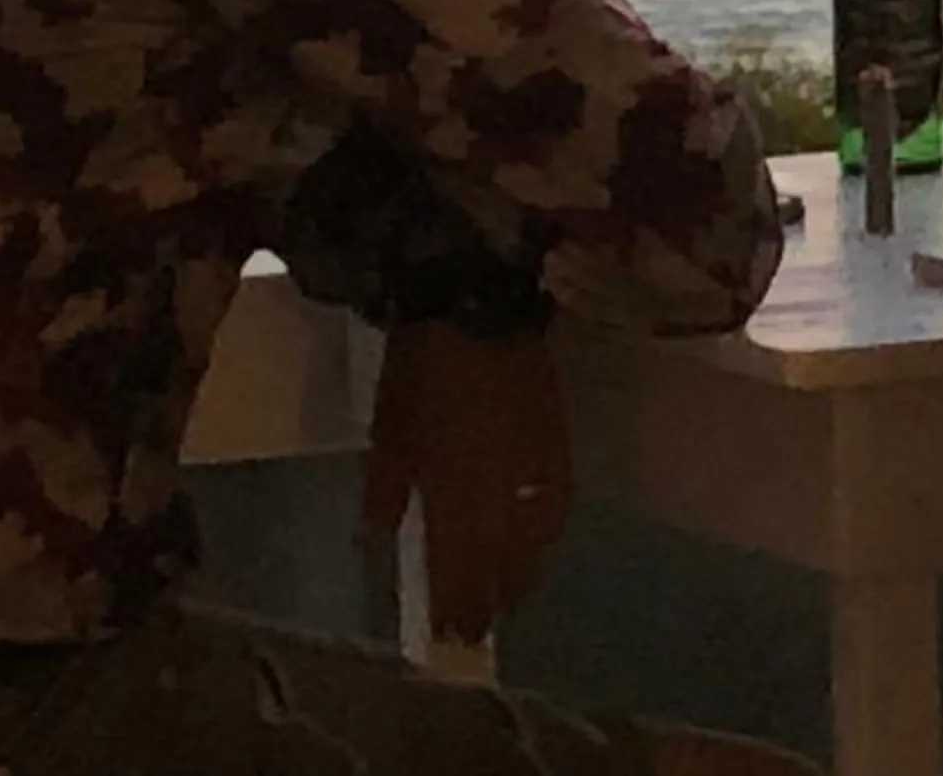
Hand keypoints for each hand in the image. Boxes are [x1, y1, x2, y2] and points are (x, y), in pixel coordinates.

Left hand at [361, 323, 574, 644]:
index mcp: (453, 495)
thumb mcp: (388, 436)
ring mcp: (535, 468)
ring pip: (537, 539)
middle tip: (481, 626)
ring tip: (513, 593)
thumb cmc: (418, 373)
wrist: (475, 305)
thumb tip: (384, 541)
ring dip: (524, 572)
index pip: (458, 570)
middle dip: (491, 599)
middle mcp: (501, 494)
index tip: (450, 635)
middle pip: (502, 564)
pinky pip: (557, 502)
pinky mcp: (558, 439)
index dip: (455, 605)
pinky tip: (542, 538)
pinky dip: (549, 530)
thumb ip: (387, 496)